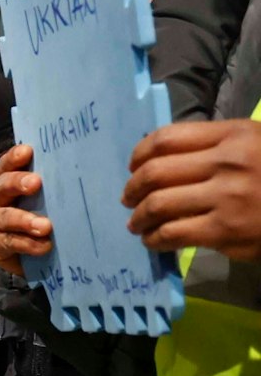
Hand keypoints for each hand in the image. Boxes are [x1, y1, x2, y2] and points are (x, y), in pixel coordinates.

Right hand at [0, 144, 49, 276]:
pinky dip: (27, 244)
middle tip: (36, 183)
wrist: (14, 249)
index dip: (14, 158)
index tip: (27, 151)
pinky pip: (7, 243)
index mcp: (2, 181)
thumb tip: (82, 172)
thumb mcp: (38, 198)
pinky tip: (44, 246)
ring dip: (24, 221)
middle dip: (17, 183)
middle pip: (1, 187)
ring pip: (3, 218)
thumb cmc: (32, 214)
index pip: (6, 165)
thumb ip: (49, 187)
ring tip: (46, 226)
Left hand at [124, 119, 260, 259]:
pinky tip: (153, 240)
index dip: (139, 155)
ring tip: (137, 224)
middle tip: (128, 199)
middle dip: (133, 189)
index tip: (133, 167)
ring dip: (139, 217)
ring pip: (158, 204)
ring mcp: (226, 197)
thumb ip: (215, 146)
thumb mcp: (255, 144)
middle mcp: (227, 162)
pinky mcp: (226, 230)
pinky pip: (172, 233)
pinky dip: (154, 239)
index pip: (166, 139)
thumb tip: (161, 160)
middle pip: (155, 172)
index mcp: (233, 135)